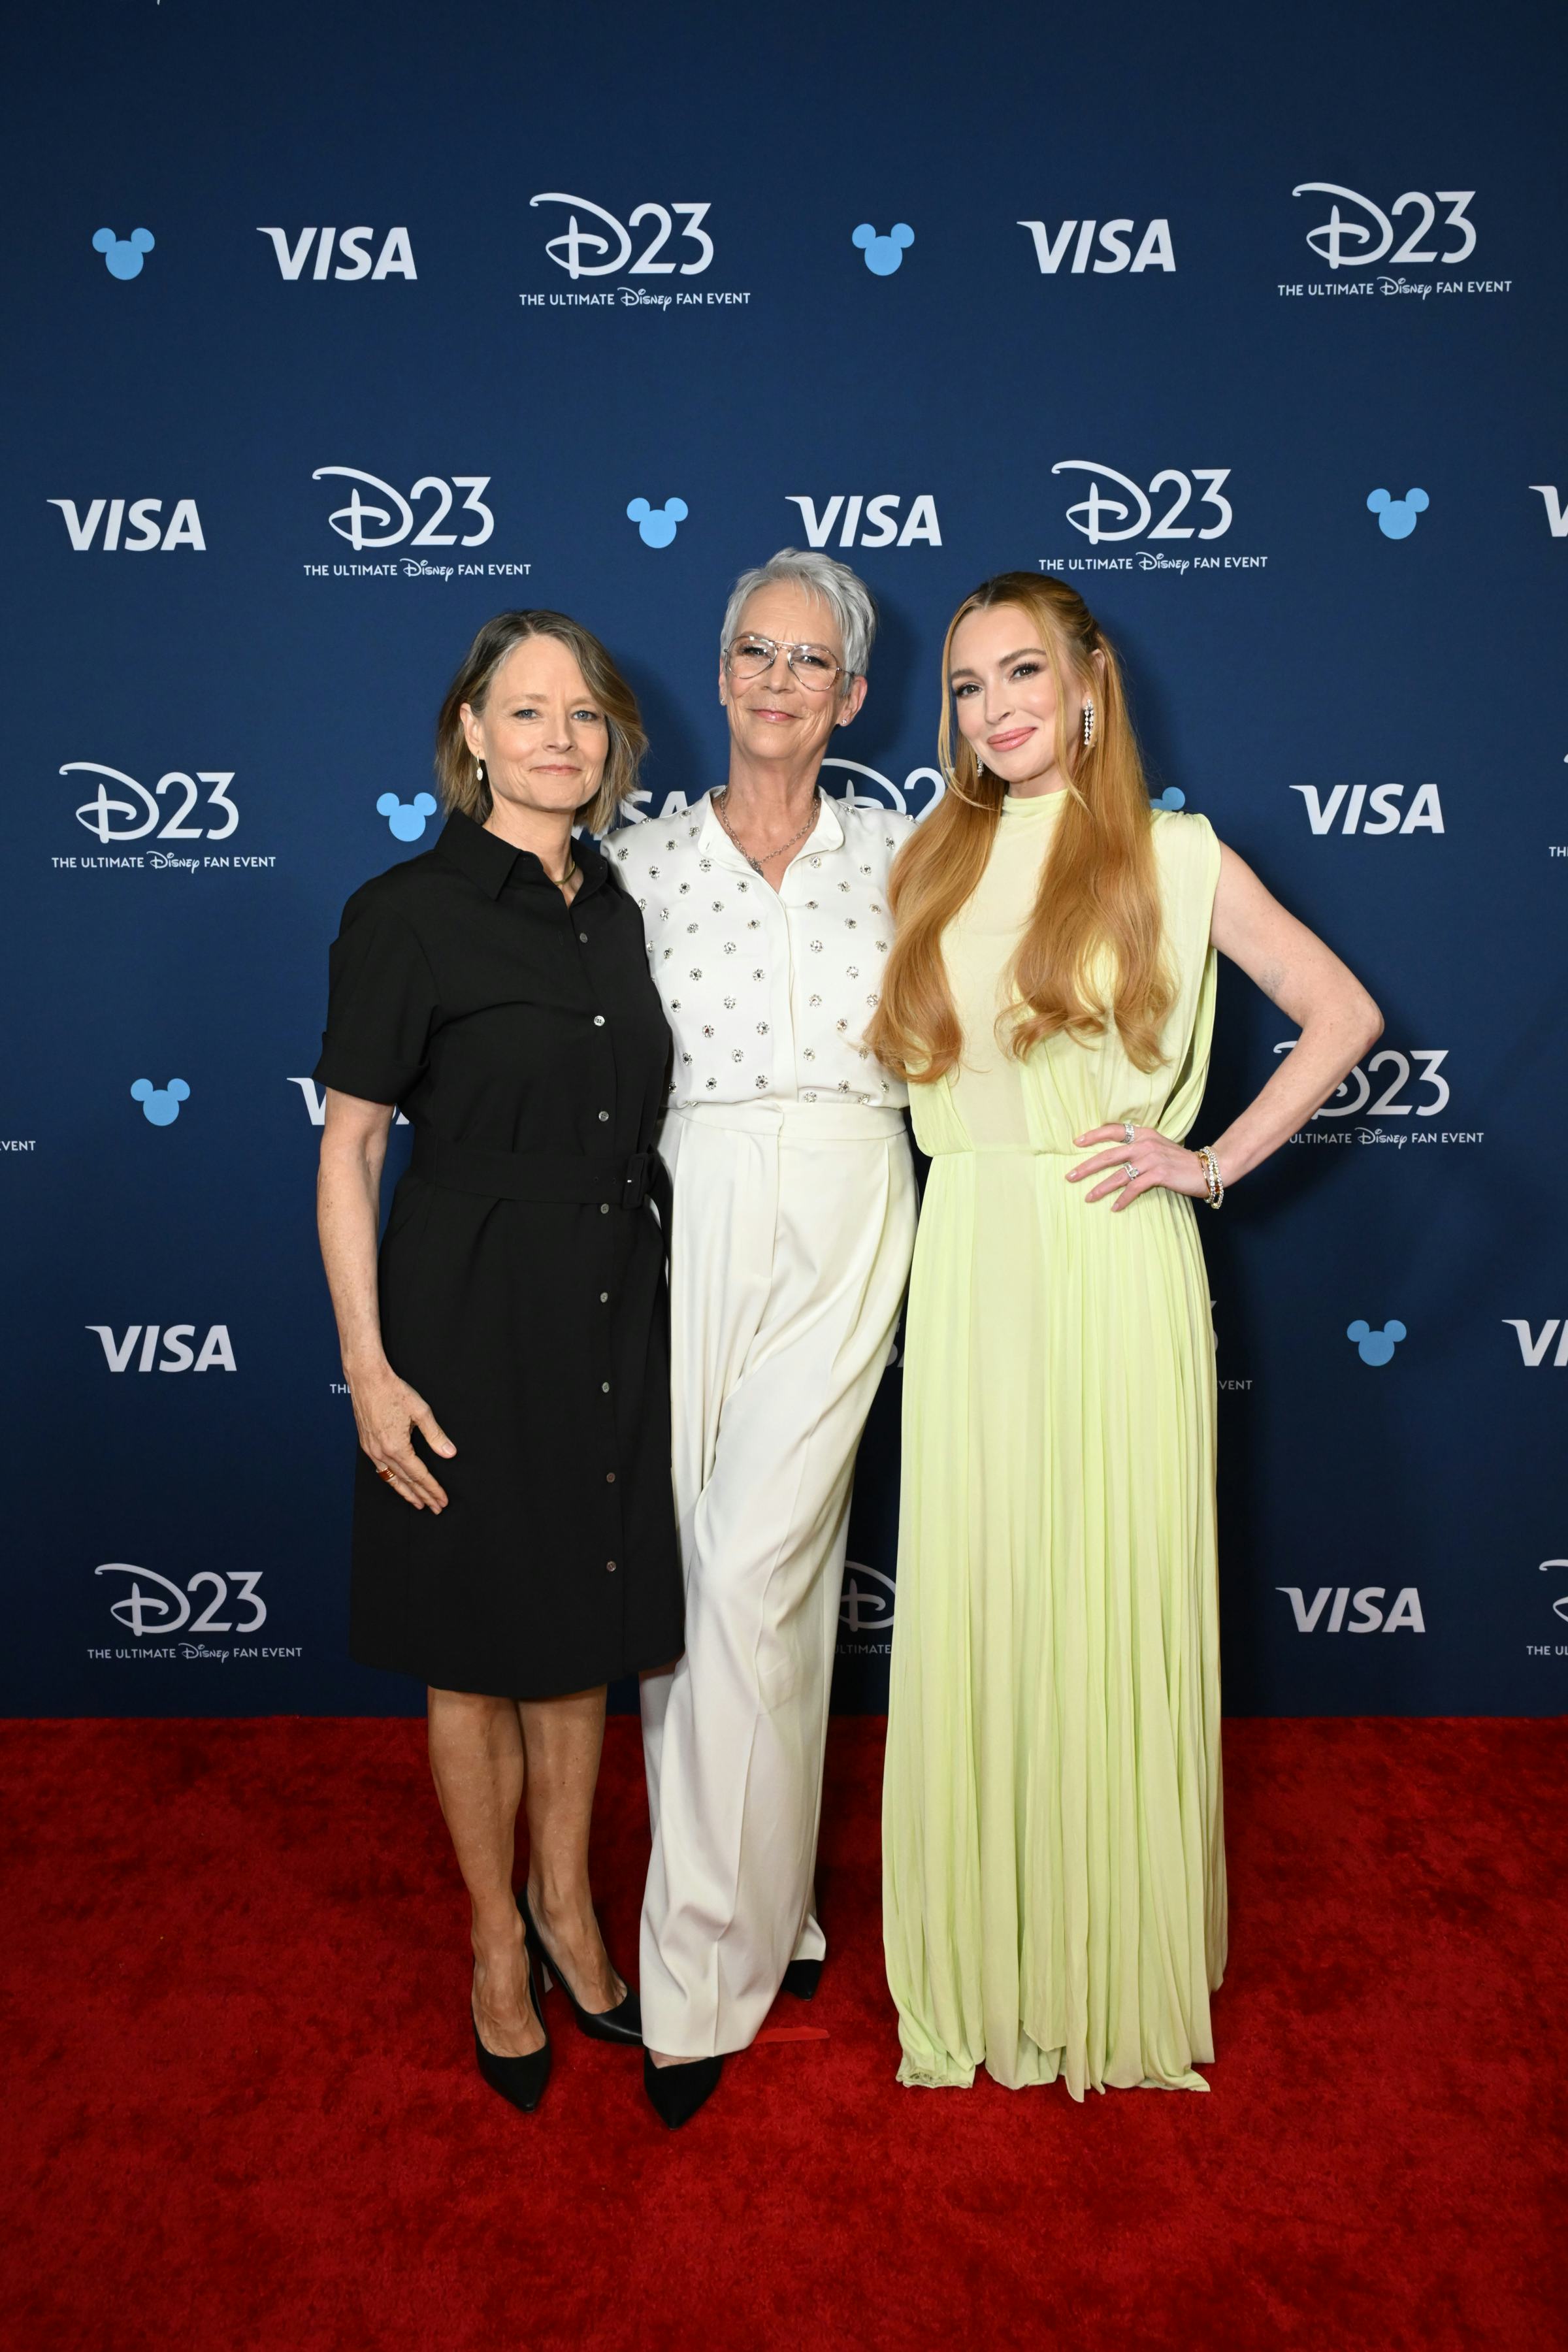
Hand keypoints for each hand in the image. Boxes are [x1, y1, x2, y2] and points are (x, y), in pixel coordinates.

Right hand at [347, 1361, 455, 1510]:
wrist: (367, 1378)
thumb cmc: (393, 1391)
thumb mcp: (421, 1411)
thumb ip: (435, 1435)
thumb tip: (449, 1453)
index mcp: (396, 1447)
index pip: (419, 1475)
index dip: (432, 1489)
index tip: (442, 1500)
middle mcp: (381, 1452)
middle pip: (406, 1482)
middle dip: (422, 1496)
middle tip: (435, 1508)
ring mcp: (371, 1450)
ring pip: (391, 1479)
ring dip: (406, 1493)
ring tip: (419, 1503)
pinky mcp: (366, 1445)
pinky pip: (380, 1470)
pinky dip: (392, 1480)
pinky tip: (398, 1483)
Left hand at [1066, 1125, 1211, 1212]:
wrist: (1206, 1169)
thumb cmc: (1179, 1161)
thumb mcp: (1158, 1147)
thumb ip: (1139, 1148)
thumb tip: (1115, 1157)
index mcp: (1144, 1134)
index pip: (1114, 1131)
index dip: (1094, 1136)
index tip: (1076, 1143)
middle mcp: (1145, 1144)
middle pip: (1109, 1155)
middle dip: (1087, 1166)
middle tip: (1070, 1176)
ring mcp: (1151, 1159)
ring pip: (1119, 1175)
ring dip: (1101, 1188)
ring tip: (1088, 1197)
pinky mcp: (1158, 1174)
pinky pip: (1134, 1188)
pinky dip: (1123, 1199)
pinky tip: (1114, 1208)